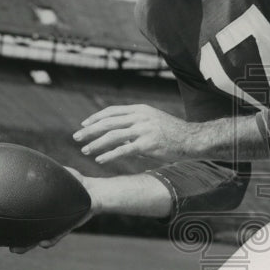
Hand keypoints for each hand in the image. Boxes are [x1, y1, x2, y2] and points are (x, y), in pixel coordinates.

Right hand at [10, 166, 96, 253]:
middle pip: (31, 233)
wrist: (95, 190)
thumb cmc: (74, 182)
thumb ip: (43, 172)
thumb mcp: (57, 174)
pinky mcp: (71, 224)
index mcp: (44, 209)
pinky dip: (51, 239)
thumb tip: (26, 162)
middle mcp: (50, 220)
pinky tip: (43, 243)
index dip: (13, 224)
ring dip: (29, 244)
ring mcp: (59, 223)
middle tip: (6, 246)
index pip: (26, 217)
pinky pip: (60, 234)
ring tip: (16, 249)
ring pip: (41, 237)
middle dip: (19, 241)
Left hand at [73, 105, 196, 164]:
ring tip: (85, 151)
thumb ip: (136, 126)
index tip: (83, 125)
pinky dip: (109, 155)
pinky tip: (100, 160)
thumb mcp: (153, 122)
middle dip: (90, 130)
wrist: (192, 139)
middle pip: (108, 122)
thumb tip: (120, 137)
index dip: (95, 118)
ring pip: (113, 136)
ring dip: (96, 144)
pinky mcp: (148, 144)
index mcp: (140, 110)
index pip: (111, 111)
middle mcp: (140, 117)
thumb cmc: (173, 133)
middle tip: (77, 138)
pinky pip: (124, 150)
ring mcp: (144, 130)